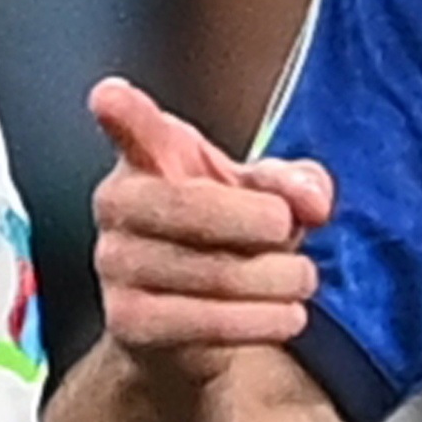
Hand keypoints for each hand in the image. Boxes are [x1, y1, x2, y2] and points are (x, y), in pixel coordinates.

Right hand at [86, 77, 336, 363]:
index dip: (120, 111)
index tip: (110, 97)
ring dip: (280, 279)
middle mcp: (117, 205)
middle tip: (289, 231)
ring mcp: (115, 265)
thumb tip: (311, 201)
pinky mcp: (129, 324)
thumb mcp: (265, 196)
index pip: (130, 126)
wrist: (188, 324)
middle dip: (262, 223)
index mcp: (147, 157)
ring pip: (216, 274)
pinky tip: (285, 315)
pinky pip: (211, 324)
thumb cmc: (225, 240)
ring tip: (299, 278)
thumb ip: (295, 183)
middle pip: (194, 207)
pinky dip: (264, 321)